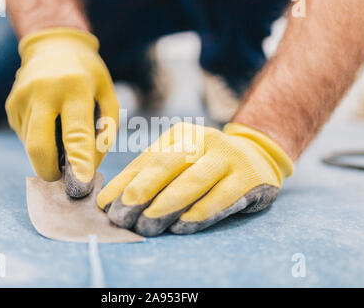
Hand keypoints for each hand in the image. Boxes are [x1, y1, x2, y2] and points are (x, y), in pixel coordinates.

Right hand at [6, 28, 118, 196]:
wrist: (53, 46)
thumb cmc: (88, 75)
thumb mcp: (107, 94)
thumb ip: (105, 129)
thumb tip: (89, 166)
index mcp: (74, 88)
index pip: (76, 132)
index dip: (79, 161)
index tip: (81, 183)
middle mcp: (43, 92)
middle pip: (39, 146)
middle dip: (50, 171)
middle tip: (62, 178)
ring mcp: (21, 98)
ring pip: (32, 144)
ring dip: (48, 152)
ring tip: (61, 134)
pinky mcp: (10, 105)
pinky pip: (25, 135)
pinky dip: (39, 139)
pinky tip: (49, 121)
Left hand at [97, 122, 292, 235]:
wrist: (258, 153)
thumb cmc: (207, 165)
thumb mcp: (180, 162)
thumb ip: (152, 177)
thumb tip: (114, 203)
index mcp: (178, 137)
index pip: (145, 161)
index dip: (123, 183)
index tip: (105, 206)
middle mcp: (201, 141)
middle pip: (166, 165)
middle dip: (140, 192)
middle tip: (121, 216)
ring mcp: (226, 156)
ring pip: (193, 180)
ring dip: (167, 204)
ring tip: (147, 225)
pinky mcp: (249, 176)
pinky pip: (223, 196)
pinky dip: (201, 212)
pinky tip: (183, 226)